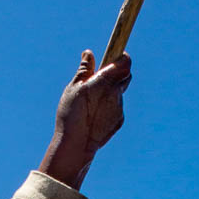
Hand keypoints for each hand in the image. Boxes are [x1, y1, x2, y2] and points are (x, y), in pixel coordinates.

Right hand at [38, 50, 131, 189]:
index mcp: (105, 81)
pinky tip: (94, 114)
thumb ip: (84, 70)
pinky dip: (109, 107)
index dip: (122, 57)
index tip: (115, 56)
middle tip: (102, 76)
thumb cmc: (71, 113)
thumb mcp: (73, 88)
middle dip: (117, 73)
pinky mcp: (119, 121)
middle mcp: (116, 94)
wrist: (77, 144)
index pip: (125, 62)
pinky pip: (117, 108)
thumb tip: (89, 54)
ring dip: (110, 92)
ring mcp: (119, 108)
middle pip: (126, 76)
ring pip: (119, 94)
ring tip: (92, 101)